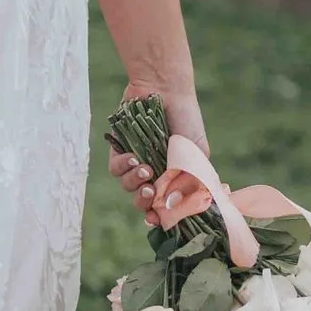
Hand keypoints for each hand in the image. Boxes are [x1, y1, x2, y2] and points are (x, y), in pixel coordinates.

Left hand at [107, 111, 217, 232]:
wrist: (165, 90)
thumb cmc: (185, 121)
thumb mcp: (196, 154)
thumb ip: (190, 181)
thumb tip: (173, 205)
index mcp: (175, 180)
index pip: (166, 208)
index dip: (161, 218)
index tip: (158, 220)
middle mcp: (155, 175)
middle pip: (144, 203)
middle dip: (145, 203)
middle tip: (150, 192)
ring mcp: (137, 163)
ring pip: (128, 188)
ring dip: (135, 183)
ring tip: (144, 169)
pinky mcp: (120, 150)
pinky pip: (115, 169)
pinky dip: (123, 167)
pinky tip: (132, 157)